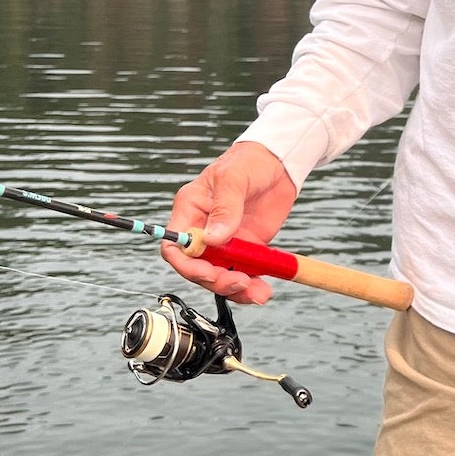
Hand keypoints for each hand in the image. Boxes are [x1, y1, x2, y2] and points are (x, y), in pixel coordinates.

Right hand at [160, 141, 298, 303]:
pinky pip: (242, 274)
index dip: (187, 265)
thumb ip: (225, 209)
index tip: (209, 272)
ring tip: (259, 293)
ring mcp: (224, 243)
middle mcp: (203, 230)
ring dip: (236, 290)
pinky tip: (263, 290)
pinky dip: (252, 286)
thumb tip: (213, 239)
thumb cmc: (249, 162)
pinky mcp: (244, 249)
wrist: (280, 165)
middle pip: (197, 268)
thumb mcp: (234, 179)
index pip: (174, 246)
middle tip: (241, 282)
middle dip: (216, 280)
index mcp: (190, 211)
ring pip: (220, 276)